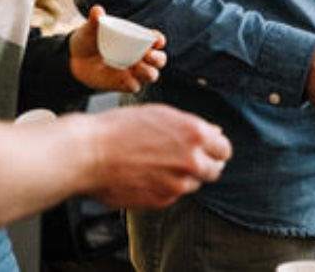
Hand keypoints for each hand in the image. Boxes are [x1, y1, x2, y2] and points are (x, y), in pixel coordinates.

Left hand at [69, 5, 166, 93]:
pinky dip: (133, 83)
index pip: (155, 39)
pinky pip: (135, 87)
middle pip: (160, 59)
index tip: (157, 40)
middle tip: (147, 55)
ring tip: (136, 66)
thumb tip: (97, 11)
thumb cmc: (88, 39)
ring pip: (152, 75)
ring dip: (148, 72)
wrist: (75, 60)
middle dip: (158, 59)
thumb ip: (95, 20)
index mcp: (136, 38)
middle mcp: (139, 55)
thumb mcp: (90, 29)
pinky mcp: (124, 83)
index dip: (159, 39)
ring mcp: (133, 71)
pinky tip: (125, 78)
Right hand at [85, 104, 231, 207]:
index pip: (224, 148)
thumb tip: (213, 133)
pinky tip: (147, 173)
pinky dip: (167, 186)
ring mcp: (177, 184)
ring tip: (159, 162)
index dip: (216, 147)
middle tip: (185, 156)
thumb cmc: (119, 127)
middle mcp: (191, 161)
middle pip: (215, 170)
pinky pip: (174, 194)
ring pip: (194, 183)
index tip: (208, 147)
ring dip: (184, 175)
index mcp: (193, 133)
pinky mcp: (162, 201)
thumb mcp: (159, 114)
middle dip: (205, 163)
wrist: (90, 153)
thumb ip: (189, 126)